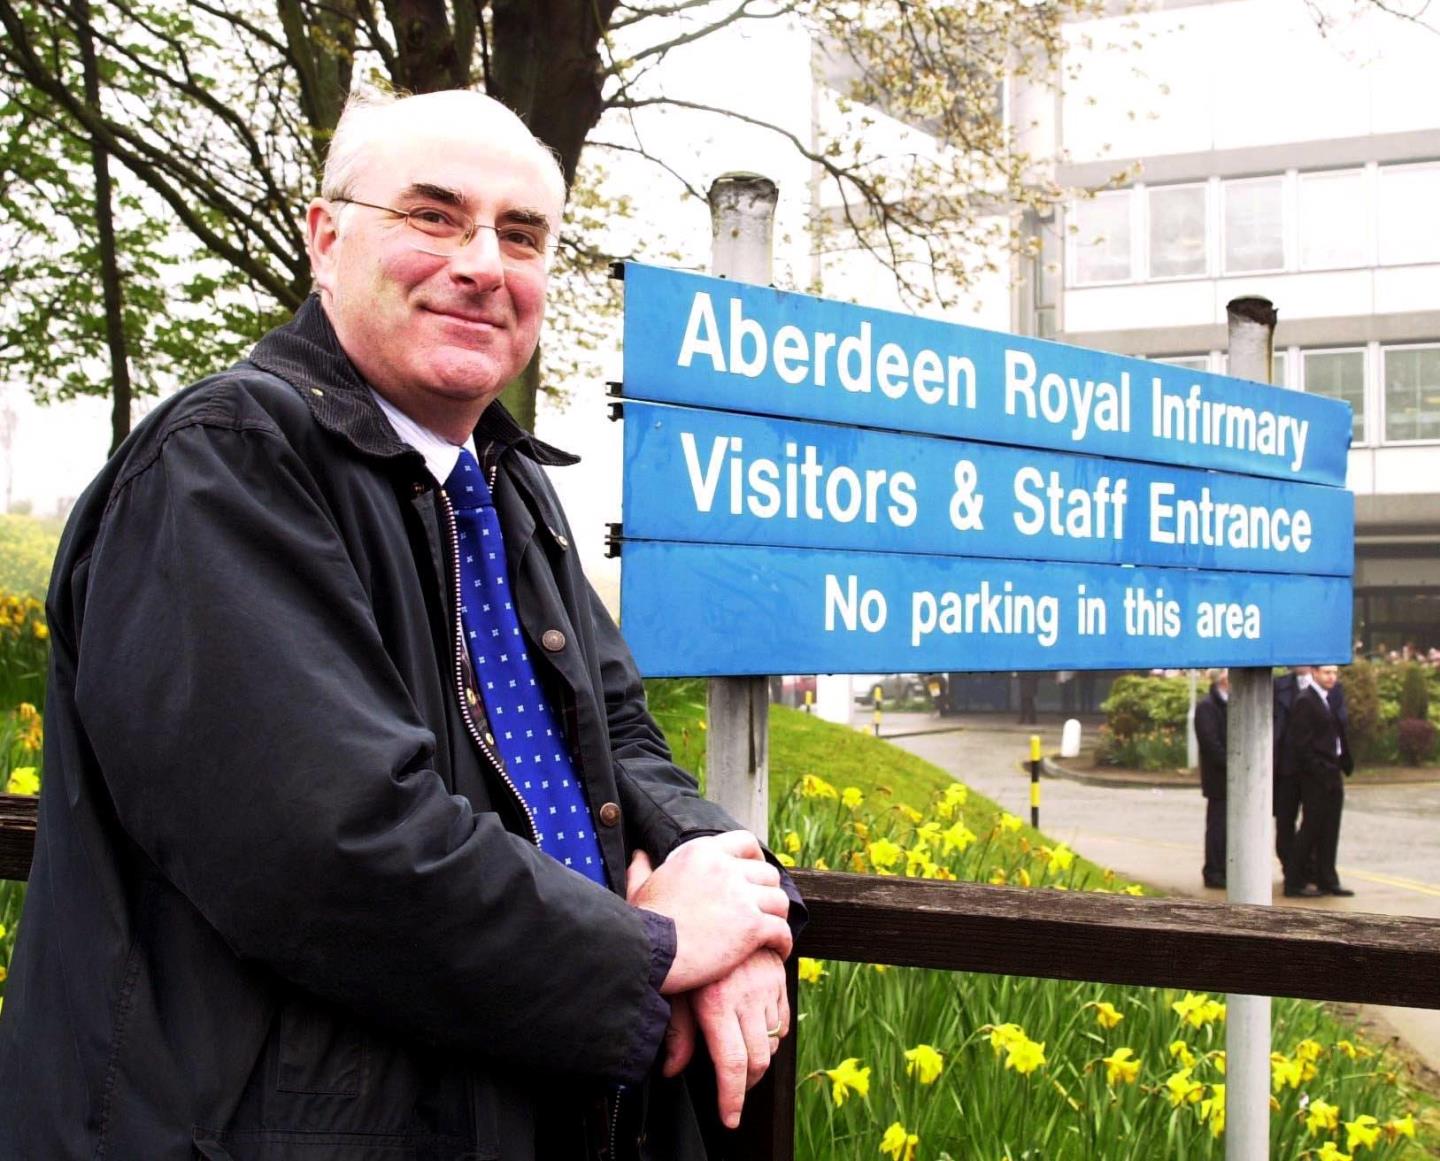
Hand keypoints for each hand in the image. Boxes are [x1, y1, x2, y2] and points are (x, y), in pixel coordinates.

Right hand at [628, 833, 791, 993]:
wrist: (645, 952)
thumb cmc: (641, 922)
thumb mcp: (639, 887)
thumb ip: (642, 867)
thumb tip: (639, 854)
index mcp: (702, 852)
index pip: (745, 841)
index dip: (755, 858)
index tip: (754, 876)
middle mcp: (725, 867)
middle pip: (767, 873)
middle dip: (767, 892)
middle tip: (762, 910)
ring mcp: (741, 896)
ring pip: (779, 900)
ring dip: (777, 917)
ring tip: (770, 932)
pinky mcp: (751, 926)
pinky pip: (782, 931)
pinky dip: (783, 943)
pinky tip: (777, 952)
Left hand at [667, 949, 788, 1129]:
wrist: (711, 904)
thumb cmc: (683, 951)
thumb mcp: (676, 990)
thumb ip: (677, 1032)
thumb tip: (672, 1071)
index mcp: (717, 1003)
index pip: (733, 1065)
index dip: (733, 1098)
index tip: (730, 1118)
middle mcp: (747, 997)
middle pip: (758, 1060)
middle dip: (746, 1084)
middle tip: (732, 1088)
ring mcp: (766, 986)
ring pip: (773, 1042)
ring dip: (758, 1057)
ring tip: (739, 1055)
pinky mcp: (778, 976)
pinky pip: (784, 1020)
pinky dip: (772, 1034)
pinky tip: (754, 1030)